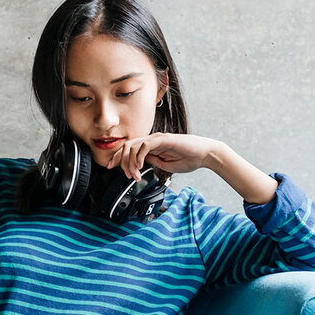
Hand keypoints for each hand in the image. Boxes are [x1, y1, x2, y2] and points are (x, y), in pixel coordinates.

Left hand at [104, 132, 224, 180]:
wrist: (204, 155)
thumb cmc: (188, 159)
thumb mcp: (165, 165)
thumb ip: (152, 162)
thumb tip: (139, 163)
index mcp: (151, 146)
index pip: (129, 149)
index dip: (117, 158)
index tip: (110, 167)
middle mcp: (152, 140)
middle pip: (126, 146)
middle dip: (120, 161)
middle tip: (126, 175)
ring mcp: (157, 138)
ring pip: (133, 145)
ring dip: (130, 162)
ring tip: (134, 174)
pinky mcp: (163, 139)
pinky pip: (145, 145)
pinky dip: (138, 156)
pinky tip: (139, 166)